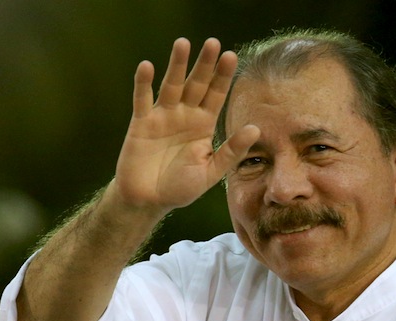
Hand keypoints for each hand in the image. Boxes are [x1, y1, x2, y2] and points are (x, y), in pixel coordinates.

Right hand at [112, 37, 259, 213]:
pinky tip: (147, 66)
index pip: (216, 95)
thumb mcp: (211, 172)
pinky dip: (143, 84)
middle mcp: (184, 115)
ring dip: (176, 65)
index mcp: (203, 125)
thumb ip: (231, 152)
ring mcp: (162, 117)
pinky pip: (142, 100)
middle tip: (213, 43)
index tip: (231, 56)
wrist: (148, 201)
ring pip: (171, 85)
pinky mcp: (141, 123)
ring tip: (183, 43)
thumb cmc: (181, 188)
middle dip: (204, 64)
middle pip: (196, 84)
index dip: (223, 76)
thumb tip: (255, 129)